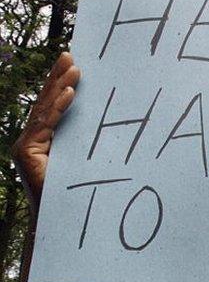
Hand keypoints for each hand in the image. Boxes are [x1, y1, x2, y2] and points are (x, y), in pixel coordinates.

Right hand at [11, 52, 79, 212]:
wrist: (64, 225)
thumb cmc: (79, 197)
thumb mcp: (85, 164)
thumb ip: (84, 145)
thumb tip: (108, 127)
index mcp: (44, 143)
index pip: (53, 110)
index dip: (61, 86)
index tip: (75, 65)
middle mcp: (32, 142)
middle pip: (46, 105)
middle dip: (59, 79)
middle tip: (72, 56)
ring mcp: (27, 147)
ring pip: (44, 111)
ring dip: (60, 86)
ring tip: (73, 66)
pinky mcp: (26, 153)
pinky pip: (45, 125)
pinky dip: (58, 108)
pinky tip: (69, 92)